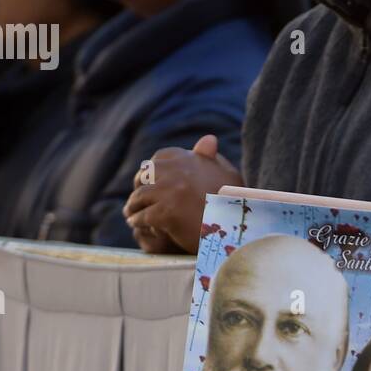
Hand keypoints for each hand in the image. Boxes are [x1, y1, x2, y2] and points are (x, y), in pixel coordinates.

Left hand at [123, 135, 241, 253]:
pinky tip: (137, 224)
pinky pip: (142, 216)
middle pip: (146, 176)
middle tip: (137, 199)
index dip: (153, 171)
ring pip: (140, 196)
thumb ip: (212, 159)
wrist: (239, 231)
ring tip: (132, 213)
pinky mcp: (165, 213)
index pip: (161, 158)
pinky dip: (138, 220)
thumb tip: (208, 139)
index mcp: (192, 158)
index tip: (149, 181)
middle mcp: (179, 171)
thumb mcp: (228, 175)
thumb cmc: (236, 204)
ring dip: (134, 205)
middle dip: (140, 186)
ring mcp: (170, 192)